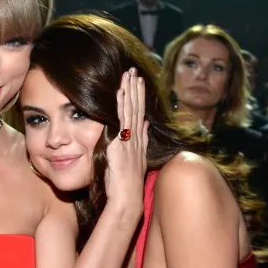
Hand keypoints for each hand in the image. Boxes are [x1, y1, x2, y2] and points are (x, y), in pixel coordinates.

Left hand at [106, 69, 149, 216]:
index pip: (139, 113)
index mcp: (138, 141)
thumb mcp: (137, 159)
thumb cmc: (127, 183)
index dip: (139, 97)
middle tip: (134, 70)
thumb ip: (142, 140)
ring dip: (130, 91)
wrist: (128, 197)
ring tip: (129, 74)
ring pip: (130, 110)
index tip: (138, 82)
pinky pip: (121, 120)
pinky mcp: (122, 143)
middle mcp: (136, 138)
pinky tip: (120, 91)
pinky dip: (121, 105)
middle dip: (136, 88)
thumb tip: (146, 125)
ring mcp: (130, 139)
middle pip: (137, 107)